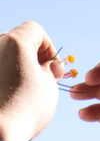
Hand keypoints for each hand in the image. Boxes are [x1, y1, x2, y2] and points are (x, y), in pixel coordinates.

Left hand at [0, 21, 63, 140]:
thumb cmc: (26, 108)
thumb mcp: (49, 87)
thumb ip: (51, 71)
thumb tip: (51, 66)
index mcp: (16, 41)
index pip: (35, 31)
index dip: (48, 47)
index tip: (53, 67)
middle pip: (17, 40)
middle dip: (32, 56)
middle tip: (43, 78)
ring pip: (4, 55)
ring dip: (17, 67)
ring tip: (26, 90)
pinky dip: (4, 77)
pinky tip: (10, 96)